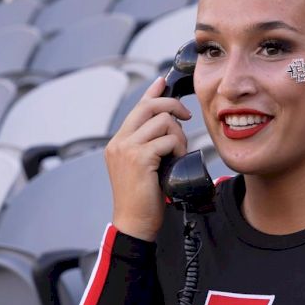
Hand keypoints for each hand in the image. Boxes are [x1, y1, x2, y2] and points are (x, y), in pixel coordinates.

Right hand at [104, 76, 191, 241]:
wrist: (134, 223)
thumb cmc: (142, 200)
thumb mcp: (143, 167)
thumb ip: (149, 146)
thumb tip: (169, 127)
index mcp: (118, 143)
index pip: (136, 108)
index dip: (152, 92)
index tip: (163, 82)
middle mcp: (119, 142)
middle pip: (148, 106)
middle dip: (172, 106)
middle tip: (186, 117)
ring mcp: (127, 149)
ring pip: (161, 121)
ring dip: (178, 135)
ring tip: (178, 153)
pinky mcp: (139, 158)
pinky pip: (168, 139)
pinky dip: (178, 147)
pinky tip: (176, 161)